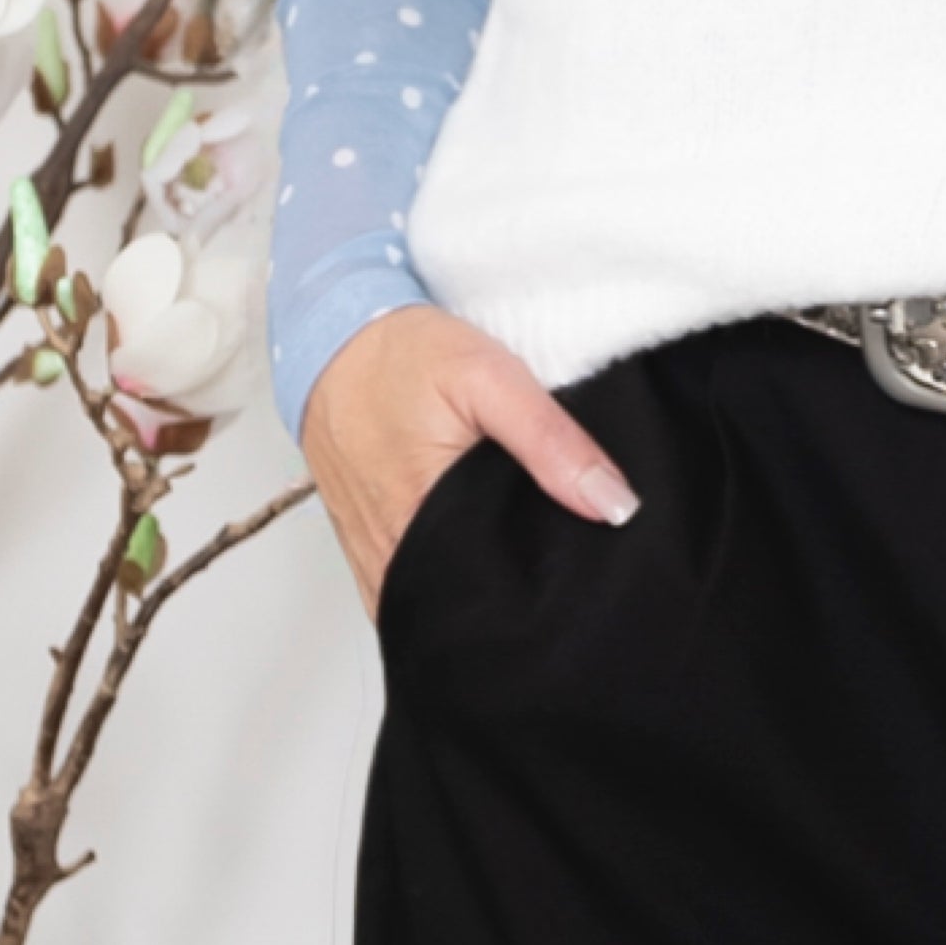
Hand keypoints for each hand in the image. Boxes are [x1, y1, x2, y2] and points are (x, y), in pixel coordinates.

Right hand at [299, 305, 638, 621]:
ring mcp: (374, 555)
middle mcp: (391, 553)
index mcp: (420, 522)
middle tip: (561, 571)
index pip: (493, 598)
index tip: (581, 581)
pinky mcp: (368, 546)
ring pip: (438, 599)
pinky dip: (446, 576)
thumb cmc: (402, 355)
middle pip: (467, 605)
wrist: (331, 339)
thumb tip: (613, 504)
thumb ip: (550, 440)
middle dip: (514, 598)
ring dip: (478, 588)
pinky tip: (477, 553)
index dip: (542, 595)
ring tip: (525, 563)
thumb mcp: (488, 377)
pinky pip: (413, 584)